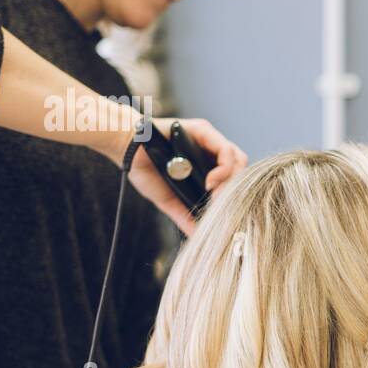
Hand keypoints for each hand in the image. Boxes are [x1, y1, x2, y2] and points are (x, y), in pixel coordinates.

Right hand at [111, 117, 248, 236]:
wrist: (126, 151)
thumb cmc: (145, 171)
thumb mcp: (168, 200)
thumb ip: (185, 215)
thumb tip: (196, 237)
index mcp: (207, 166)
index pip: (235, 180)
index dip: (234, 197)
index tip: (223, 214)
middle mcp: (211, 152)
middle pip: (241, 170)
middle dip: (236, 190)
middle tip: (221, 205)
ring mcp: (209, 140)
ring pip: (238, 159)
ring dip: (231, 180)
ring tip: (216, 194)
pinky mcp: (204, 130)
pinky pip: (225, 149)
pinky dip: (223, 168)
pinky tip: (211, 182)